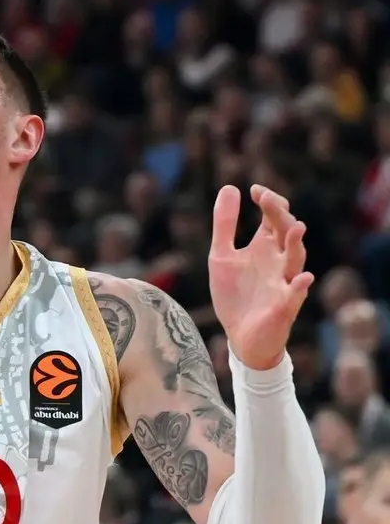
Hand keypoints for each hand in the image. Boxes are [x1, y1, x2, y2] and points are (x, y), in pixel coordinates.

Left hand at [207, 184, 313, 369]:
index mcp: (265, 247)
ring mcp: (283, 283)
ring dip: (297, 244)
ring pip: (297, 260)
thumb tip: (229, 188)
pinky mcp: (284, 307)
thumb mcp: (221, 255)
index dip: (269, 201)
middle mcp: (279, 261)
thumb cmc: (234, 294)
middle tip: (268, 200)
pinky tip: (302, 278)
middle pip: (287, 232)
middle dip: (280, 215)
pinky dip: (299, 286)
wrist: (239, 336)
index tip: (255, 190)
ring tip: (297, 228)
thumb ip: (224, 224)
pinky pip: (296, 295)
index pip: (274, 217)